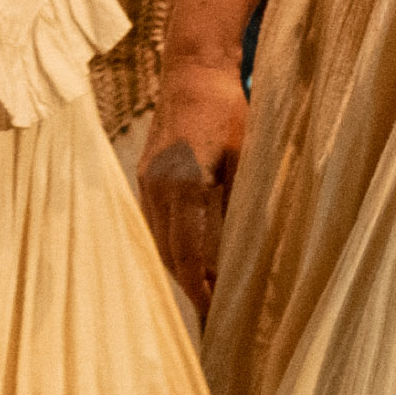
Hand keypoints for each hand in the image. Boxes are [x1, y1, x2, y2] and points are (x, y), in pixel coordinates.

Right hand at [130, 58, 249, 309]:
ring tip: (207, 299)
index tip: (219, 317)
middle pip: (174, 257)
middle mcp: (159, 190)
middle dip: (194, 290)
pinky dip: (175, 249)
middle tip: (216, 320)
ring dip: (183, 273)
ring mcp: (147, 185)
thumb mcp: (250, 154)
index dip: (205, 290)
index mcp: (187, 186)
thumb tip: (250, 248)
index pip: (194, 255)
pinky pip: (158, 227)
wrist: (192, 74)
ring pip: (163, 244)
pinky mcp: (144, 179)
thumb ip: (244, 201)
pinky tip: (192, 263)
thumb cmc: (231, 111)